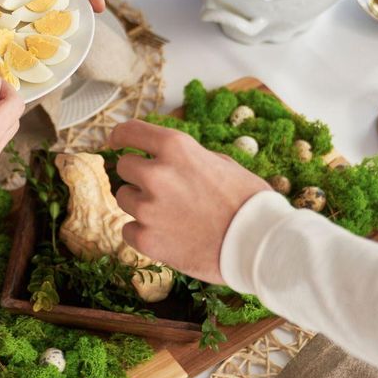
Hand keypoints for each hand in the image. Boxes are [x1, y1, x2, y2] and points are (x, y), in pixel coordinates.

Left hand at [109, 120, 268, 284]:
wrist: (260, 245)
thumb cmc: (248, 202)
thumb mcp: (220, 163)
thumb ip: (185, 158)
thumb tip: (163, 158)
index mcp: (175, 147)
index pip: (129, 131)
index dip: (120, 136)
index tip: (116, 142)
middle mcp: (156, 174)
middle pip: (124, 166)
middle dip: (138, 176)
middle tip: (161, 190)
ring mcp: (148, 208)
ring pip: (124, 198)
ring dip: (140, 204)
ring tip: (171, 215)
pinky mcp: (146, 239)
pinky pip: (128, 230)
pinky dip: (143, 233)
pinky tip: (167, 235)